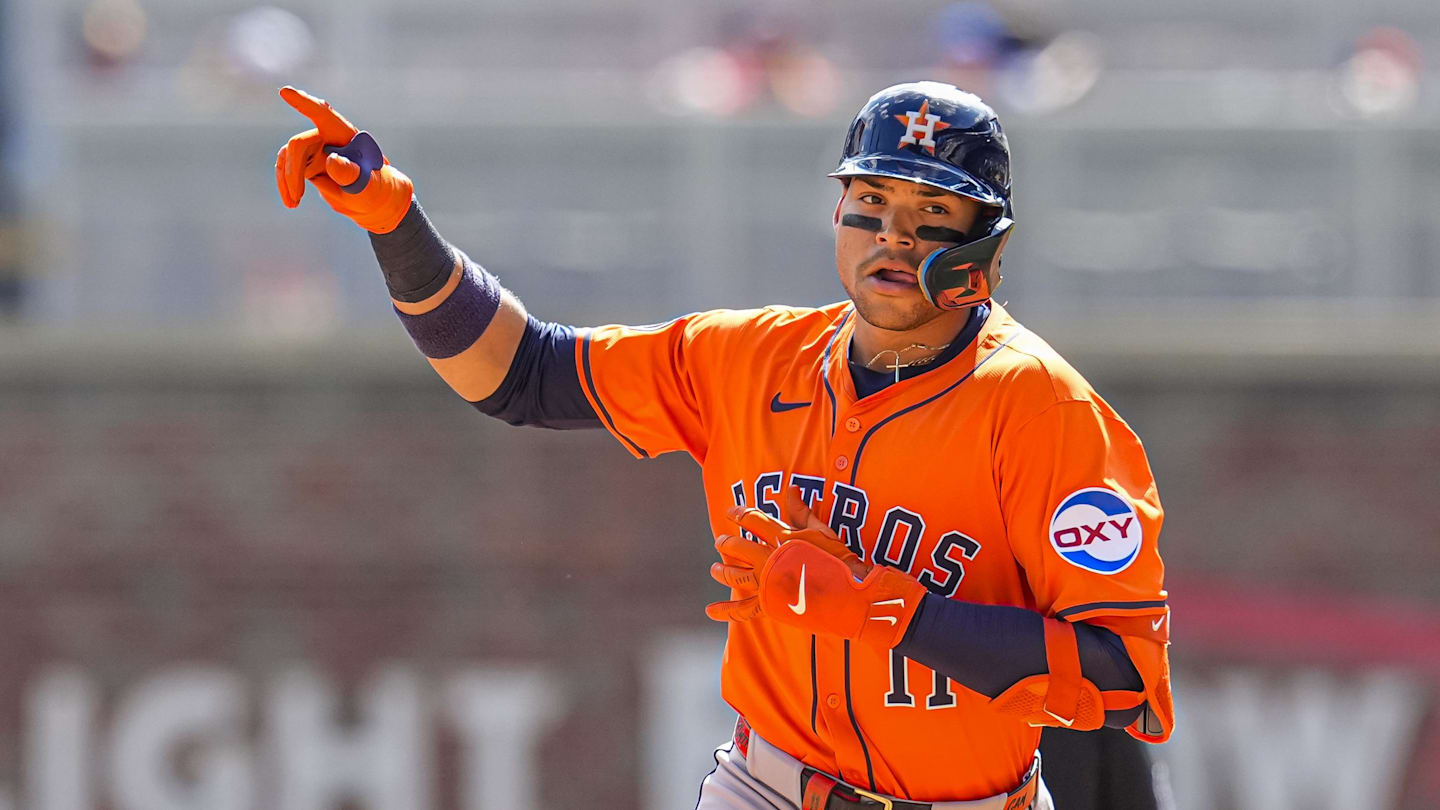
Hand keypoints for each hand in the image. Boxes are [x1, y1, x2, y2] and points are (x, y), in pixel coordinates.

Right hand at [274, 86, 413, 233]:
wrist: (370, 199)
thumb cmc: (373, 189)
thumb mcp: (368, 186)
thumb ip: (352, 173)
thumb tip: (331, 160)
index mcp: (345, 134)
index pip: (323, 114)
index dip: (305, 104)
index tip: (285, 92)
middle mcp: (326, 136)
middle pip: (299, 144)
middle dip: (294, 170)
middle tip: (298, 196)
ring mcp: (313, 148)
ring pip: (288, 157)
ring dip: (287, 180)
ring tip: (293, 204)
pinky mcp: (304, 161)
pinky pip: (286, 168)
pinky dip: (286, 184)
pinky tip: (291, 201)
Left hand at [706, 490, 928, 648]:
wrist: (851, 593)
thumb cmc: (840, 559)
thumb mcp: (821, 531)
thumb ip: (801, 511)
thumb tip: (790, 488)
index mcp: (782, 537)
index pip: (753, 519)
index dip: (740, 514)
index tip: (730, 512)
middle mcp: (771, 558)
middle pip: (739, 547)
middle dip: (727, 544)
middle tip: (720, 542)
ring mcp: (768, 583)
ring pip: (736, 575)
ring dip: (723, 571)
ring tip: (715, 569)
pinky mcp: (771, 605)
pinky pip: (744, 610)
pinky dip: (726, 611)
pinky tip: (710, 611)